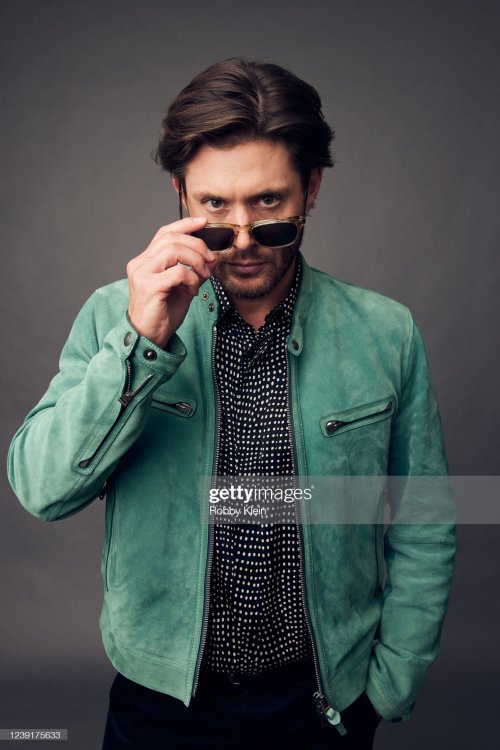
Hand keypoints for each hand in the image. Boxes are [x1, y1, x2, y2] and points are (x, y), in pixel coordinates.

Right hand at [127, 217, 217, 347]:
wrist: (149, 337)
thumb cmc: (163, 313)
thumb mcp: (182, 287)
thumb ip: (194, 270)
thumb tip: (213, 257)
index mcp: (146, 260)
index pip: (165, 233)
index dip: (185, 224)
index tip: (203, 222)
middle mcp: (140, 263)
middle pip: (172, 238)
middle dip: (197, 246)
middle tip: (210, 260)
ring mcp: (142, 274)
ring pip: (174, 251)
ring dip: (196, 261)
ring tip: (203, 276)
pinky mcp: (149, 287)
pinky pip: (177, 272)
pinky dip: (191, 279)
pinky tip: (192, 290)